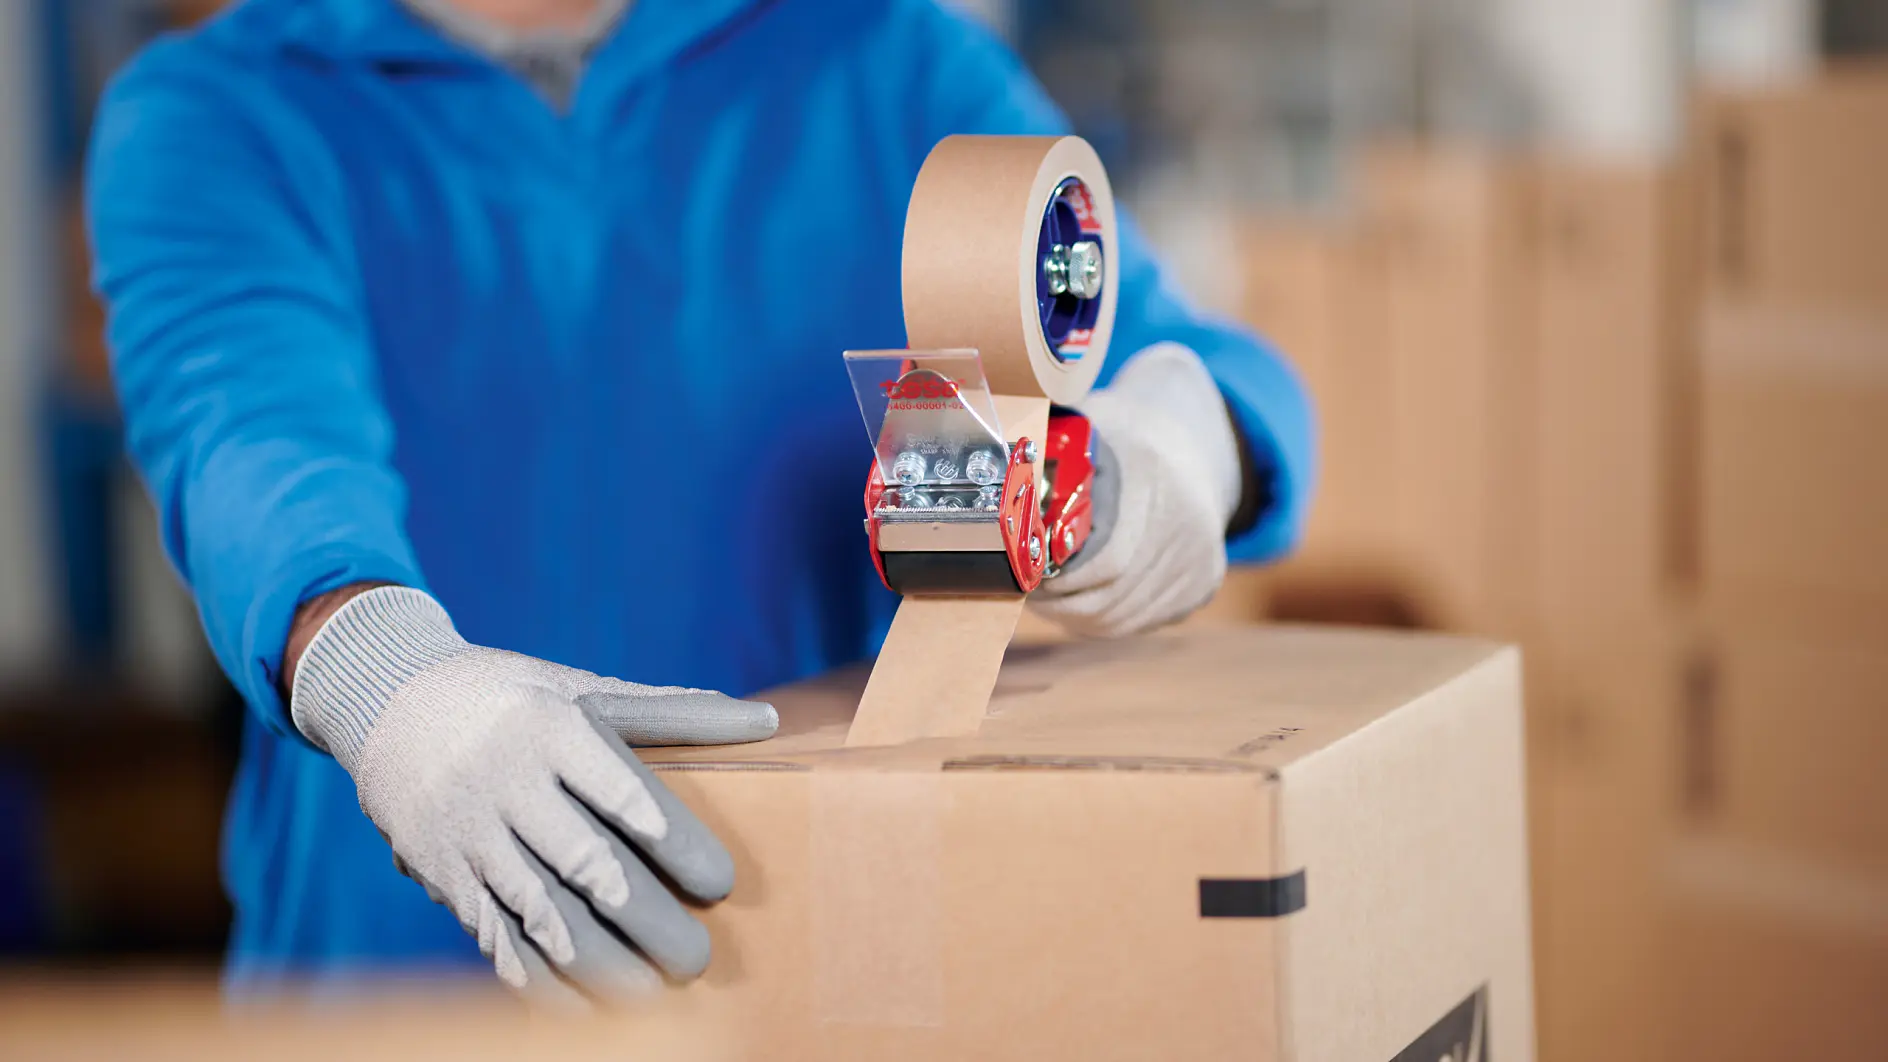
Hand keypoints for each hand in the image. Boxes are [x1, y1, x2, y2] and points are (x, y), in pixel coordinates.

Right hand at [288, 586, 776, 1003]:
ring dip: (597, 962)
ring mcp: (468, 829)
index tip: (722, 884)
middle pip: (586, 863)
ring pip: (538, 910)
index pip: (626, 795)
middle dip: (647, 920)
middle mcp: (508, 781)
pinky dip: (534, 975)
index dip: (678, 844)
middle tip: (697, 960)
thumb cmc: (511, 694)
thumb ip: (671, 711)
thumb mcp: (582, 685)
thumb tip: (765, 721)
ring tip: (651, 997)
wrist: (386, 695)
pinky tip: (576, 1006)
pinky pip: (489, 931)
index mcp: (554, 728)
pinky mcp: (439, 867)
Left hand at [1029, 342, 1242, 636]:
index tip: (1026, 576)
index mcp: (1154, 482)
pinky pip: (1141, 621)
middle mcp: (1188, 526)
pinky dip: (1106, 618)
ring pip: (1122, 618)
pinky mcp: (1204, 584)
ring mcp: (1199, 560)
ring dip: (1078, 615)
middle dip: (1060, 602)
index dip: (1060, 580)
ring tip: (1049, 597)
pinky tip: (1083, 599)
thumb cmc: (1123, 437)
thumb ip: (1044, 448)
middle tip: (1027, 591)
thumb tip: (982, 461)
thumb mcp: (1089, 426)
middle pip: (1111, 598)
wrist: (1193, 445)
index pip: (1107, 561)